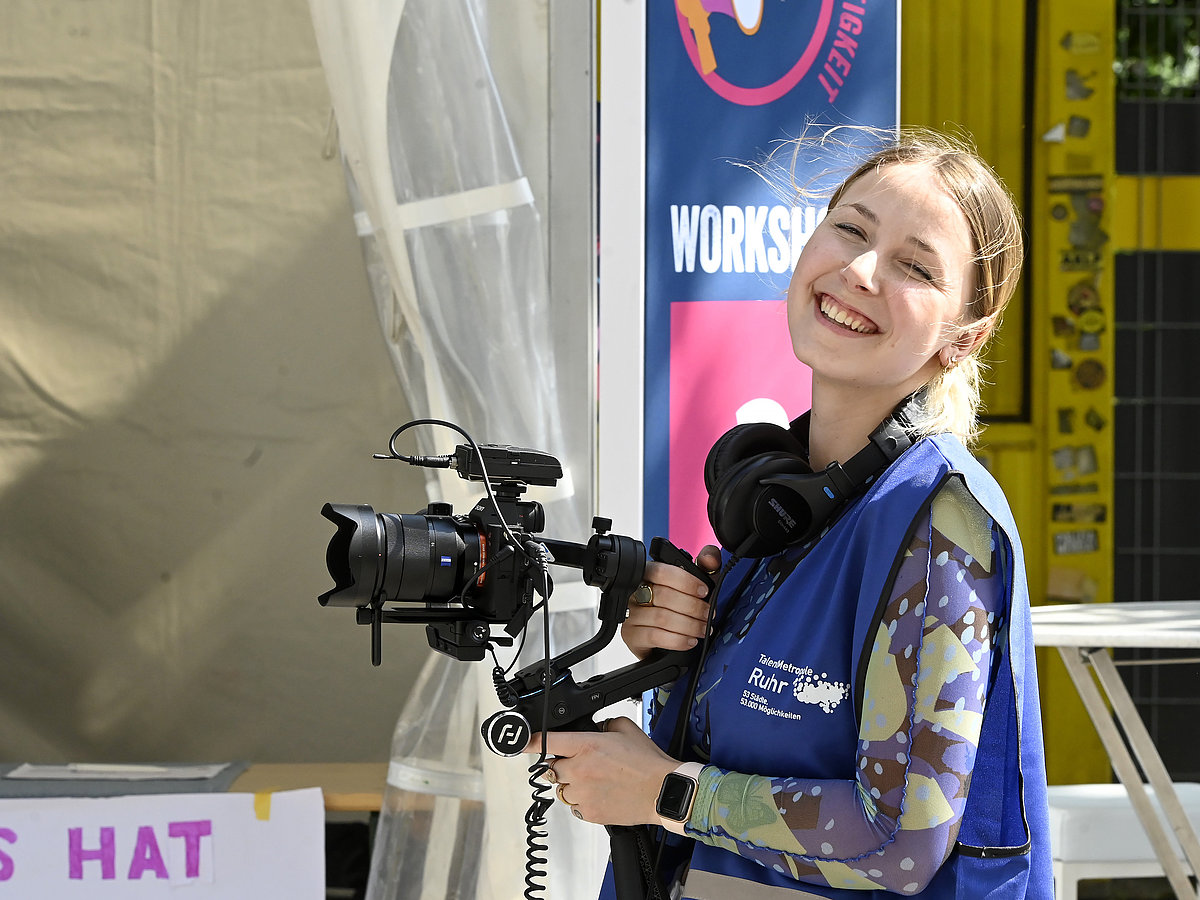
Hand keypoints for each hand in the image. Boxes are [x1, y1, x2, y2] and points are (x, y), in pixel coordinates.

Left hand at [529, 717, 676, 825]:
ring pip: (562, 788)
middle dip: (563, 764)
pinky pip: (575, 806)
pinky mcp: (589, 813)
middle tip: (583, 764)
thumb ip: (601, 725)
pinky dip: (583, 801)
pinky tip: (602, 793)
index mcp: (586, 745)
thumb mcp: (624, 728)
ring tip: (597, 781)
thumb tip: (592, 729)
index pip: (547, 741)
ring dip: (573, 784)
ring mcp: (583, 793)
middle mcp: (580, 770)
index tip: (519, 742)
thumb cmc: (647, 762)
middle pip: (551, 767)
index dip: (529, 741)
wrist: (662, 792)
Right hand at [621, 545, 720, 659]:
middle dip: (693, 607)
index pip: (661, 571)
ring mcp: (630, 614)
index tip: (704, 591)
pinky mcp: (630, 635)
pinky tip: (689, 640)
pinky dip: (678, 640)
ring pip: (662, 617)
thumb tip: (710, 557)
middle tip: (708, 614)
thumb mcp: (694, 584)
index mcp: (648, 573)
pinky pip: (655, 636)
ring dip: (689, 625)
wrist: (662, 640)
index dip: (686, 581)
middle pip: (664, 596)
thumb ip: (705, 566)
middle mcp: (635, 592)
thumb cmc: (677, 606)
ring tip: (702, 629)